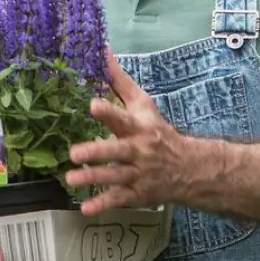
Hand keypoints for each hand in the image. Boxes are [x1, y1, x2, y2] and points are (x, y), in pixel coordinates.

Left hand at [65, 49, 198, 214]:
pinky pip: (118, 200)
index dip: (109, 111)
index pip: (123, 118)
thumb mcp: (143, 105)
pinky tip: (84, 209)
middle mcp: (139, 151)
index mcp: (139, 128)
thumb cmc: (158, 132)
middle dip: (96, 153)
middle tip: (75, 153)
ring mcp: (138, 174)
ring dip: (92, 179)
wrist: (189, 168)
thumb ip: (120, 82)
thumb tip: (103, 51)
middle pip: (117, 151)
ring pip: (114, 177)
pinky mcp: (137, 194)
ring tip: (70, 179)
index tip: (93, 105)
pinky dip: (102, 206)